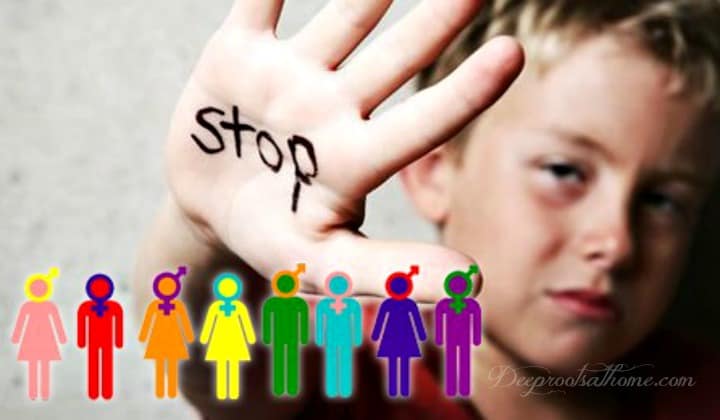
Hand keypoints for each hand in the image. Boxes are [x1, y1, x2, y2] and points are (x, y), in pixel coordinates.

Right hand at [165, 0, 522, 300]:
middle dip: (436, 20)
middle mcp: (333, 108)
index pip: (419, 125)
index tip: (513, 54)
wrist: (207, 206)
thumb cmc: (272, 236)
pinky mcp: (238, 51)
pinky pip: (258, 0)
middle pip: (395, 58)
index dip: (463, 93)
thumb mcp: (321, 264)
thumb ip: (390, 272)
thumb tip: (472, 283)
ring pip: (342, 20)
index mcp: (355, 158)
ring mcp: (289, 76)